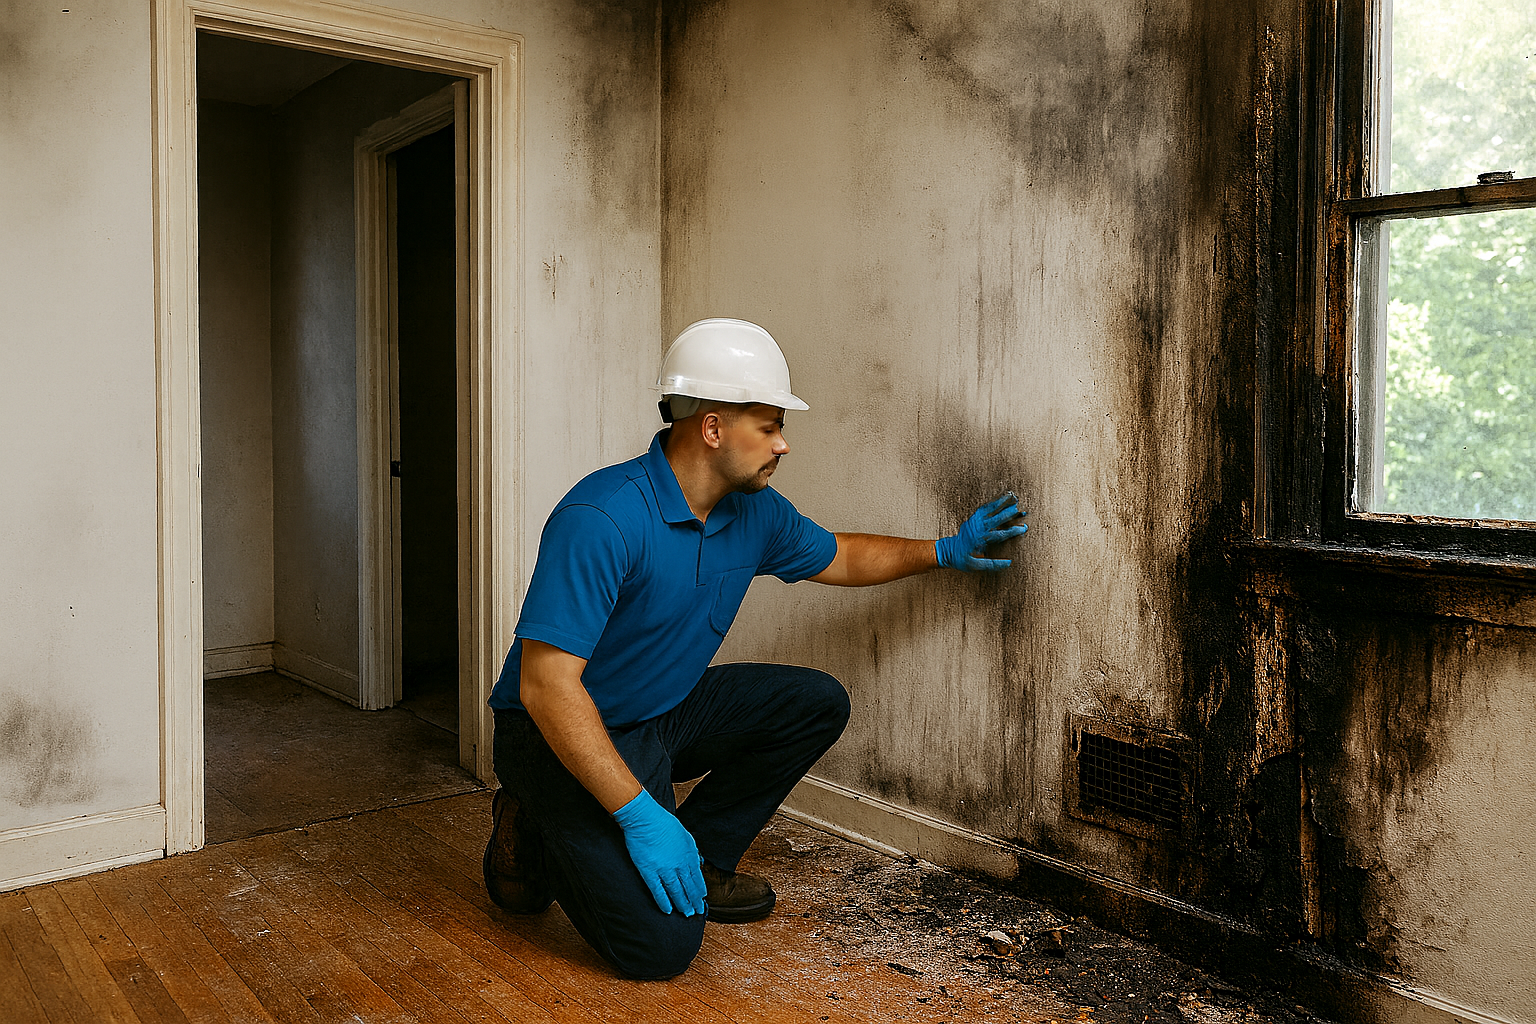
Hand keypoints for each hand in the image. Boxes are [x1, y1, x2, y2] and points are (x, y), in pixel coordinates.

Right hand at [611, 788, 706, 915]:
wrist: (645, 818)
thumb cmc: (663, 823)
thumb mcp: (684, 835)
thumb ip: (690, 851)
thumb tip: (696, 862)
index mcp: (689, 855)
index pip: (697, 878)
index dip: (699, 891)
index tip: (702, 899)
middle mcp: (679, 864)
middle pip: (688, 887)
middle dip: (693, 901)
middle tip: (695, 912)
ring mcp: (664, 869)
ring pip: (676, 891)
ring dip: (682, 904)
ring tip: (685, 914)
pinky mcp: (649, 871)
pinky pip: (658, 890)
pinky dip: (663, 901)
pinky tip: (667, 910)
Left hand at [935, 492, 1027, 570]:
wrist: (947, 551)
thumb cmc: (961, 559)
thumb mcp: (974, 566)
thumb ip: (991, 564)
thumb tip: (1009, 563)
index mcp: (979, 540)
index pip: (999, 534)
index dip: (1012, 531)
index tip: (1023, 528)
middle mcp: (977, 529)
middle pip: (995, 519)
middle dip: (1008, 513)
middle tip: (1020, 509)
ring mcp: (973, 522)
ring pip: (989, 509)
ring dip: (1000, 503)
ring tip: (1012, 496)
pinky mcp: (972, 519)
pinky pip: (983, 508)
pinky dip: (992, 503)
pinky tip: (1000, 499)